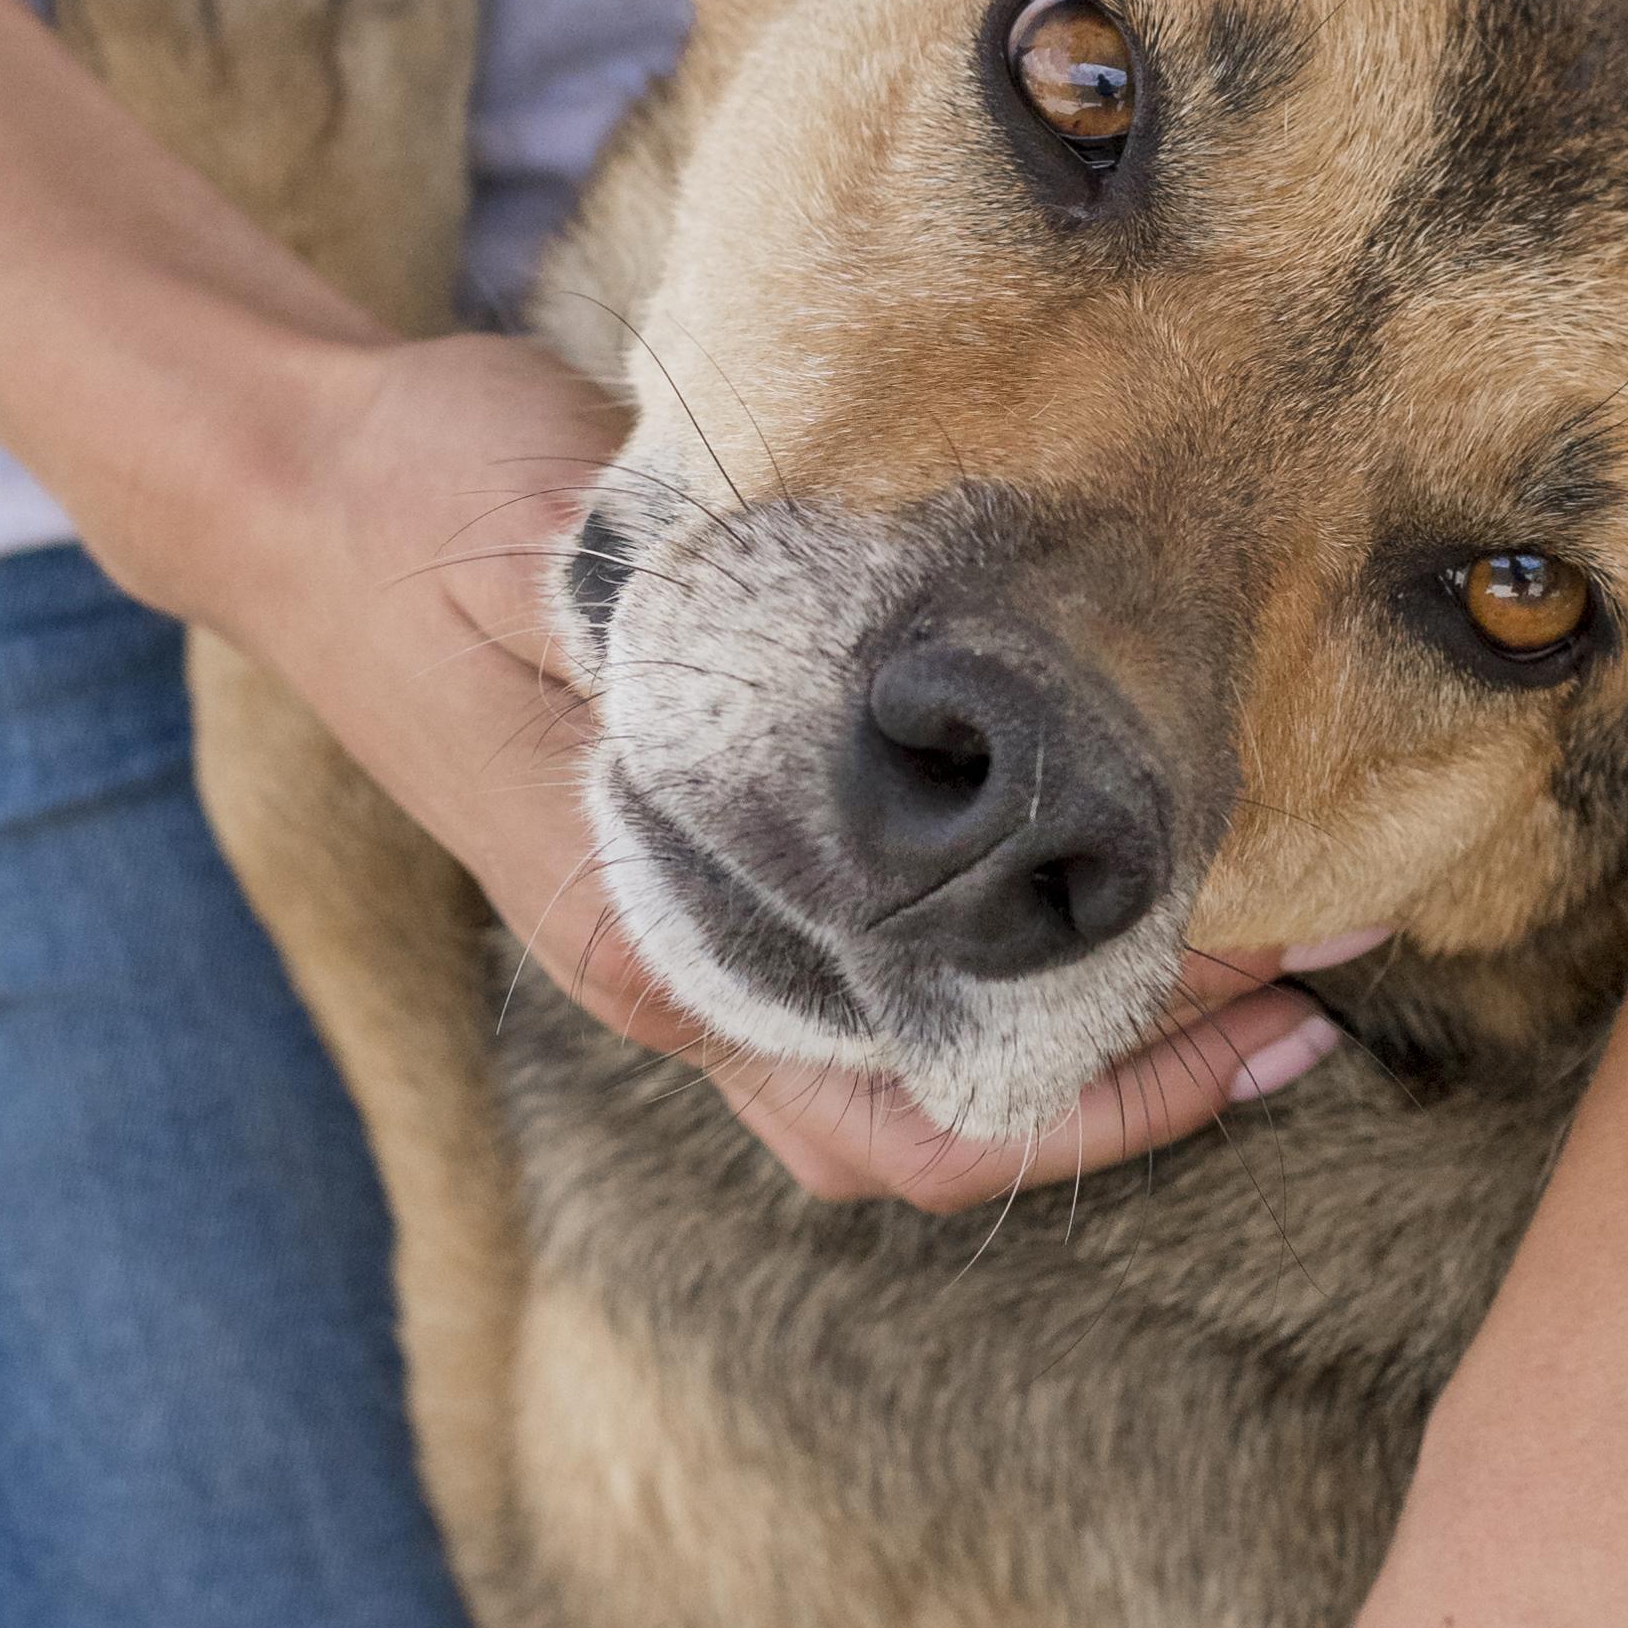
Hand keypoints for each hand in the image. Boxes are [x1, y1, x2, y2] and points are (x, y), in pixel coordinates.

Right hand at [212, 330, 1341, 1213]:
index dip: (1111, 1090)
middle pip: (948, 1137)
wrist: (310, 490)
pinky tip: (1128, 889)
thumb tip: (861, 740)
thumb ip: (695, 663)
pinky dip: (1024, 969)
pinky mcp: (726, 873)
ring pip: (929, 1079)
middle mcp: (692, 982)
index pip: (921, 1111)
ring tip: (1267, 963)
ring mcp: (706, 943)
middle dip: (1142, 1092)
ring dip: (1096, 1045)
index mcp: (658, 944)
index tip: (1269, 993)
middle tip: (1317, 998)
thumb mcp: (557, 560)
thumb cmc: (431, 518)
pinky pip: (901, 985)